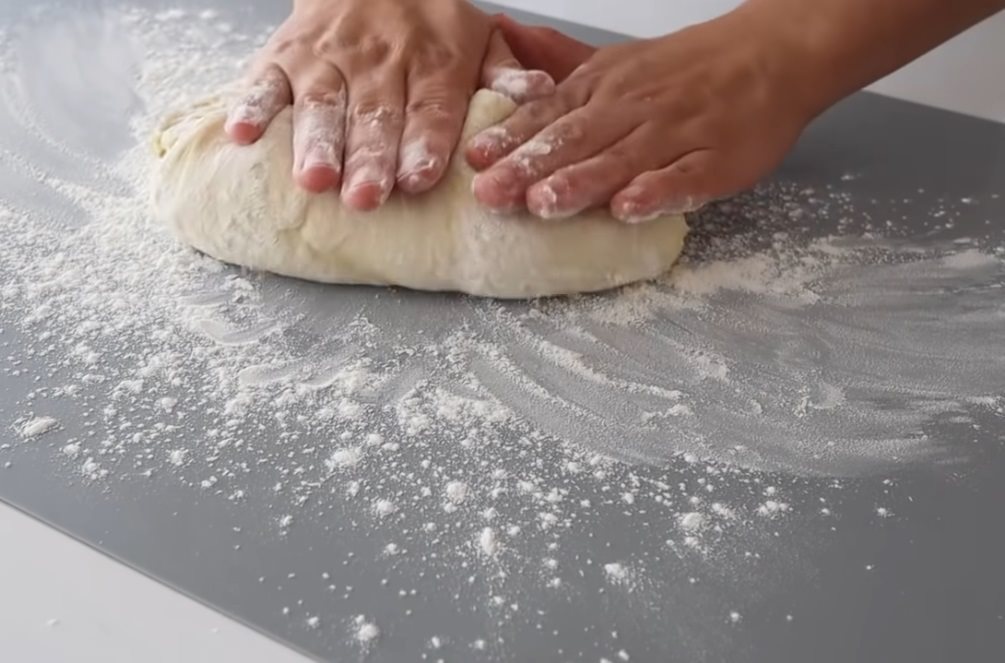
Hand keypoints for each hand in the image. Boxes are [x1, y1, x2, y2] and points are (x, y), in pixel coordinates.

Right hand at [224, 0, 554, 209]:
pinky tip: (243, 136)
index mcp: (433, 58)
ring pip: (322, 102)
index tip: (418, 179)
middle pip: (375, 113)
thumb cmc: (429, 18)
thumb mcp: (477, 37)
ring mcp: (328, 55)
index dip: (423, 143)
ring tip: (314, 179)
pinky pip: (263, 79)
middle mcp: (380, 57)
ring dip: (317, 142)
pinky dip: (252, 106)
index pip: (430, 106)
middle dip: (370, 157)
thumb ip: (505, 75)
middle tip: (365, 198)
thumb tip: (540, 96)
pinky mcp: (285, 53)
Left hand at [466, 10, 814, 221]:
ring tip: (543, 203)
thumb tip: (505, 36)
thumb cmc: (685, 69)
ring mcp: (676, 136)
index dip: (511, 139)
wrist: (770, 55)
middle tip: (490, 194)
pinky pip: (684, 178)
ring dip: (582, 182)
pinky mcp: (716, 162)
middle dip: (529, 168)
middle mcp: (633, 110)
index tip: (475, 159)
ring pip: (622, 160)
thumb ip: (559, 64)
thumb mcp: (615, 61)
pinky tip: (628, 208)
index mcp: (604, 89)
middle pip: (576, 141)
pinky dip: (657, 193)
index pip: (549, 116)